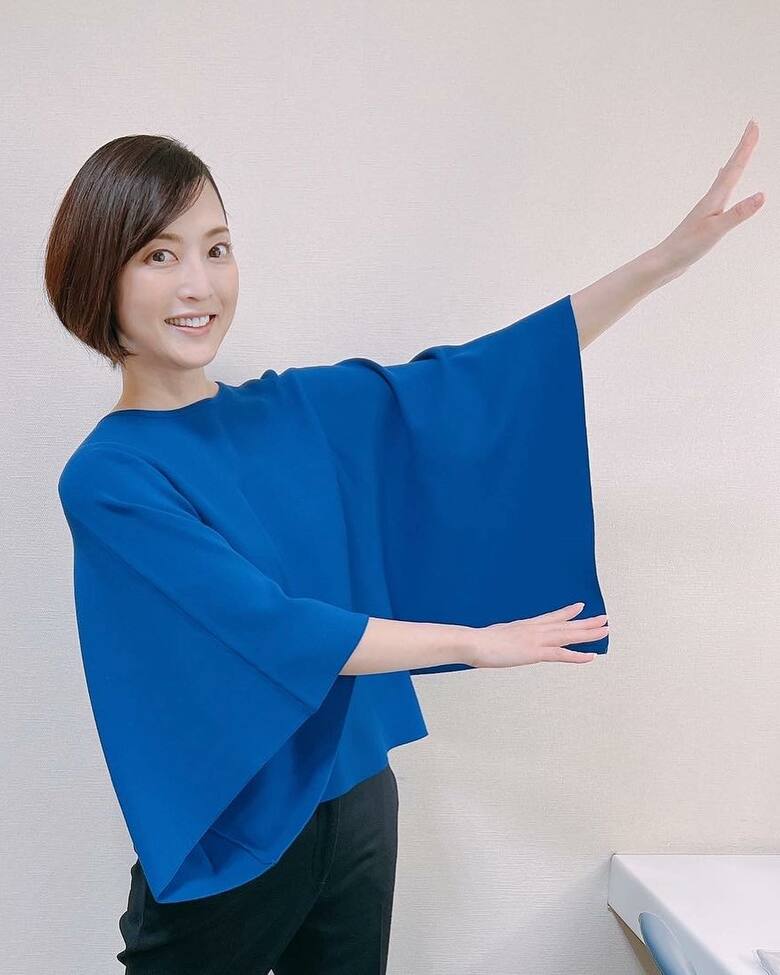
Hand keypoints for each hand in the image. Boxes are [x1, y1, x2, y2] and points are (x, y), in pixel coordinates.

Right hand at [467, 602, 607, 668]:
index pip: (551, 617)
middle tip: (603, 618)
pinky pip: (562, 654)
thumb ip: (502, 638)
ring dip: (589, 633)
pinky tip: (591, 656)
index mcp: (524, 625)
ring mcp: (536, 640)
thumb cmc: (478, 641)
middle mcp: (534, 629)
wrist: (474, 642)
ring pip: (569, 635)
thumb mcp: (493, 636)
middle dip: (586, 622)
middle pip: (565, 624)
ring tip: (605, 630)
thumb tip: (499, 641)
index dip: (567, 612)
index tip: (579, 607)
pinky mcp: (535, 652)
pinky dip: (578, 656)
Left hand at [653, 119, 763, 280]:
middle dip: (743, 149)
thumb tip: (762, 195)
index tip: (753, 125)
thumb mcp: (716, 231)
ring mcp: (706, 209)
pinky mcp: (704, 220)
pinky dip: (724, 184)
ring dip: (735, 164)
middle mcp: (710, 200)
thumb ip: (738, 214)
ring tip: (740, 153)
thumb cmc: (686, 248)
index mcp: (714, 199)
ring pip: (724, 180)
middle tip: (752, 128)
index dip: (745, 147)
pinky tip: (722, 187)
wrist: (664, 262)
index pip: (734, 168)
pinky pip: (719, 195)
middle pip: (730, 169)